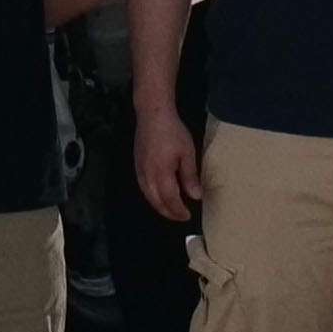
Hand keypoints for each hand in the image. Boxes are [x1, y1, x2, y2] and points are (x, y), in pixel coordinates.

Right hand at [135, 101, 202, 226]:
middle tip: (181, 216)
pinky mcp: (137, 166)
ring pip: (148, 197)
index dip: (179, 211)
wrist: (153, 115)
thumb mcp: (187, 153)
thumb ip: (190, 177)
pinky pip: (144, 188)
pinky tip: (159, 196)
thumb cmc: (173, 132)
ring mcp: (140, 171)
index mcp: (162, 173)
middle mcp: (148, 176)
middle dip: (169, 213)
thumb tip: (195, 196)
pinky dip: (152, 197)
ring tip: (171, 210)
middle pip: (157, 202)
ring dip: (160, 207)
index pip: (170, 200)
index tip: (188, 215)